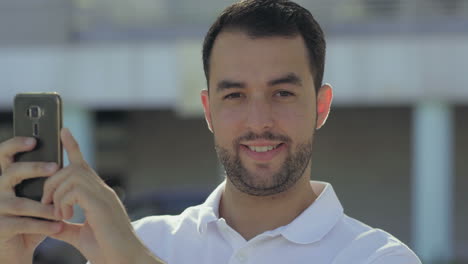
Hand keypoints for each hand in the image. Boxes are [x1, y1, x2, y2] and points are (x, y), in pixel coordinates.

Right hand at [0, 137, 61, 263]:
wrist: (18, 245)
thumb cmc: (32, 214)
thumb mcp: (38, 192)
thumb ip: (48, 177)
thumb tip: (71, 157)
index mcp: (6, 176)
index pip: (4, 154)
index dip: (15, 144)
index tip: (34, 140)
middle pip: (11, 172)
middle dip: (33, 168)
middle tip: (55, 167)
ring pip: (20, 202)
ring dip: (44, 207)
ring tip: (62, 210)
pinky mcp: (0, 227)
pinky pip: (22, 224)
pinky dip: (42, 225)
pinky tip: (58, 226)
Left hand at [42, 128, 158, 263]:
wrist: (124, 259)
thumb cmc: (107, 249)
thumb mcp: (79, 235)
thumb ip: (65, 225)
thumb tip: (50, 222)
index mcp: (98, 195)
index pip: (83, 165)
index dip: (73, 147)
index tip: (63, 132)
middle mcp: (102, 191)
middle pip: (72, 167)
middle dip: (52, 182)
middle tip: (48, 205)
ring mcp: (103, 195)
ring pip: (72, 175)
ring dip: (57, 194)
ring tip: (59, 214)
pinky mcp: (101, 203)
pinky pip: (75, 189)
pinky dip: (63, 202)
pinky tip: (67, 217)